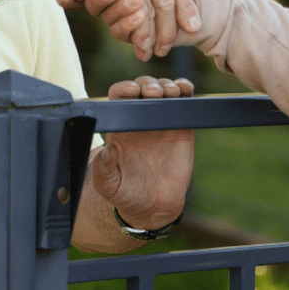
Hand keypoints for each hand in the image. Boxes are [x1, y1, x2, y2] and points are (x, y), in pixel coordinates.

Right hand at [49, 0, 199, 60]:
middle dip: (170, 26)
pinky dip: (138, 32)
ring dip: (153, 34)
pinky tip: (139, 45)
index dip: (186, 6)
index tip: (192, 26)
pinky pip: (136, 10)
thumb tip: (154, 5)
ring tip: (152, 51)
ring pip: (153, 8)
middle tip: (167, 47)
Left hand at [89, 75, 194, 231]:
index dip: (124, 89)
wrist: (155, 205)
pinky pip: (183, 102)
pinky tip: (185, 89)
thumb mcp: (109, 186)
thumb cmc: (126, 194)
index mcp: (120, 126)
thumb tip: (104, 151)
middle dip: (148, 84)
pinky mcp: (181, 125)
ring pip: (163, 90)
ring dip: (167, 84)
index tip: (132, 91)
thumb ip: (103, 171)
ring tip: (170, 92)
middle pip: (142, 88)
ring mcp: (161, 119)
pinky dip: (185, 89)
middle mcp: (140, 118)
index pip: (119, 97)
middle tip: (154, 93)